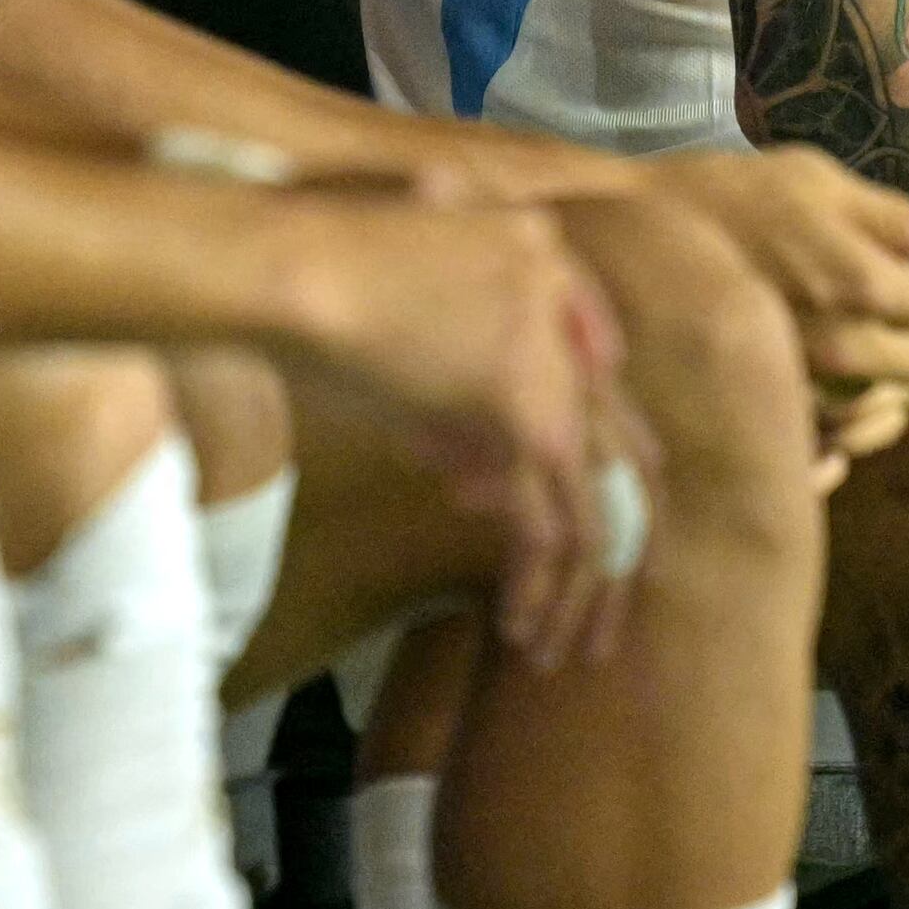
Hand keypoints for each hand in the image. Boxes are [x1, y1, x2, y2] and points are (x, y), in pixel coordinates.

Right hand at [305, 196, 662, 669]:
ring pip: (595, 498)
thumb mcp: (399, 340)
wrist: (286, 264)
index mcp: (541, 266)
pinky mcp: (520, 405)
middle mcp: (562, 309)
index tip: (598, 530)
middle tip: (616, 607)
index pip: (605, 389)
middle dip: (623, 543)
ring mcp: (549, 357)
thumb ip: (449, 415)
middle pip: (623, 452)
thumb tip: (472, 488)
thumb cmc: (306, 290)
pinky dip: (539, 583)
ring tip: (561, 645)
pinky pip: (549, 519)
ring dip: (582, 584)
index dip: (608, 468)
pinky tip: (518, 627)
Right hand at [637, 148, 908, 456]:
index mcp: (860, 285)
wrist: (633, 250)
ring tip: (862, 346)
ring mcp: (807, 396)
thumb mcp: (811, 180)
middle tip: (899, 311)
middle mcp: (843, 352)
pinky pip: (841, 443)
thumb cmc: (724, 199)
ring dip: (890, 380)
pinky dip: (849, 421)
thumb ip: (894, 213)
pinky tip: (828, 385)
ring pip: (889, 410)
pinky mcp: (772, 424)